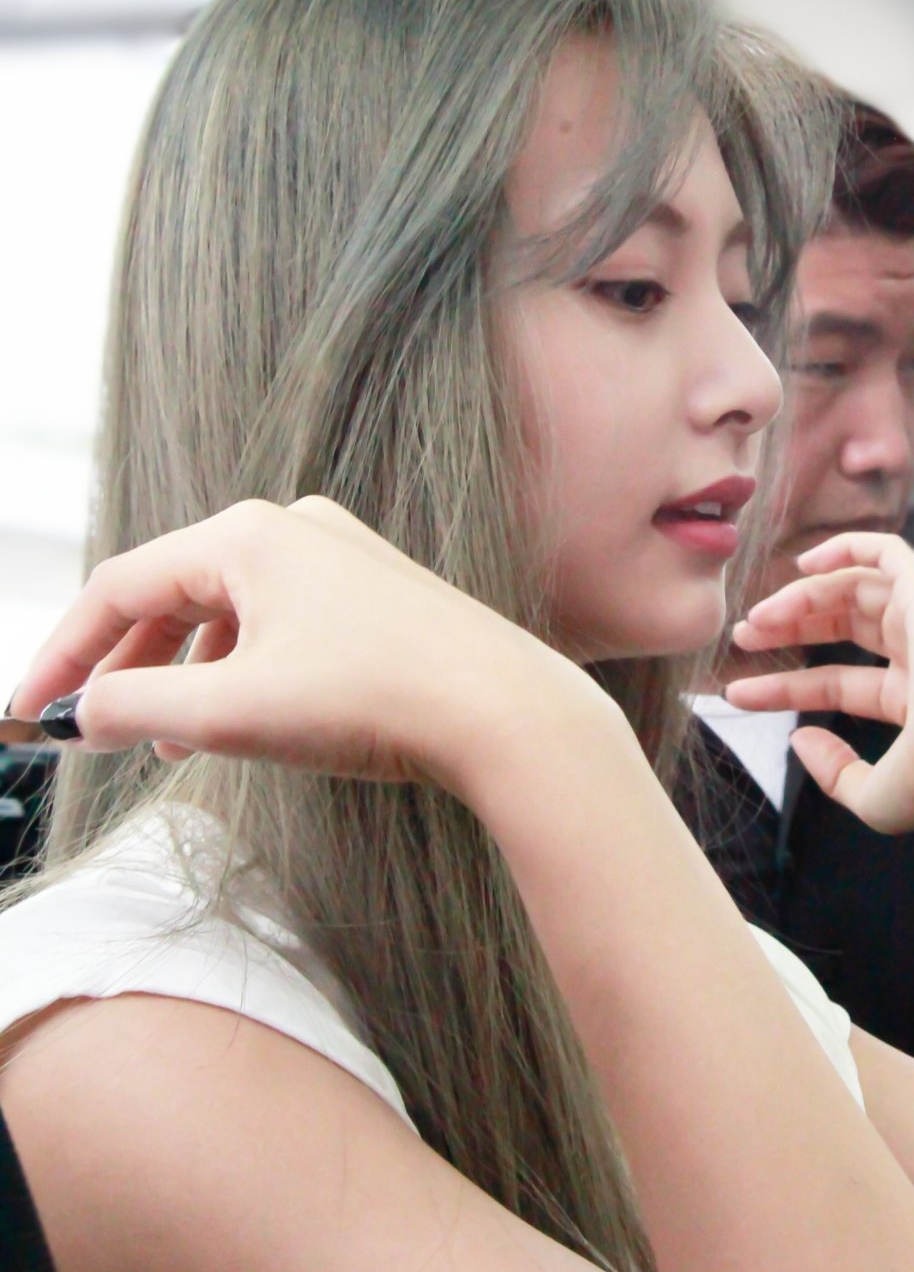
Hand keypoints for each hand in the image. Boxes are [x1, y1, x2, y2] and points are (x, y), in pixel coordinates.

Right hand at [6, 497, 611, 800]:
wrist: (507, 716)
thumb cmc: (376, 702)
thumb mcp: (232, 713)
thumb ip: (139, 709)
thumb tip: (84, 714)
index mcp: (249, 535)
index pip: (121, 586)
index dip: (66, 654)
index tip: (33, 713)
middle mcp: (295, 528)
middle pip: (174, 592)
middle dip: (126, 665)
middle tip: (91, 730)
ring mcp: (343, 557)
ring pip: (229, 611)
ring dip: (185, 673)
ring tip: (166, 742)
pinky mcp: (379, 594)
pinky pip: (281, 623)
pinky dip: (244, 668)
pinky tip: (244, 719)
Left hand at [723, 532, 913, 833]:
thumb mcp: (868, 794)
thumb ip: (832, 770)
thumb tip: (799, 739)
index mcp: (913, 699)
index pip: (837, 681)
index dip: (785, 685)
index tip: (738, 691)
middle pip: (843, 624)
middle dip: (791, 626)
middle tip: (744, 636)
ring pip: (854, 588)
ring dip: (801, 596)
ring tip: (757, 619)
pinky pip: (887, 552)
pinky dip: (847, 547)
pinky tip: (804, 564)